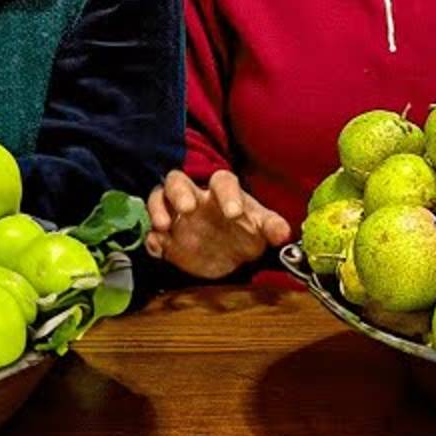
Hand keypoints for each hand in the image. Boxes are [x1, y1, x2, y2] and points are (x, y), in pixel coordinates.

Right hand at [145, 169, 291, 279]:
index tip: (234, 214)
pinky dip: (152, 240)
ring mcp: (176, 216)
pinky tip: (158, 249)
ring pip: (158, 198)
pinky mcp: (166, 238)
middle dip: (179, 192)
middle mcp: (195, 198)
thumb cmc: (246, 231)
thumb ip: (272, 228)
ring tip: (163, 227)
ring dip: (157, 209)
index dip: (227, 194)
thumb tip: (284, 233)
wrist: (231, 254)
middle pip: (178, 181)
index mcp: (222, 192)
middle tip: (187, 209)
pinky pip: (152, 233)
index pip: (222, 181)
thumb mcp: (261, 230)